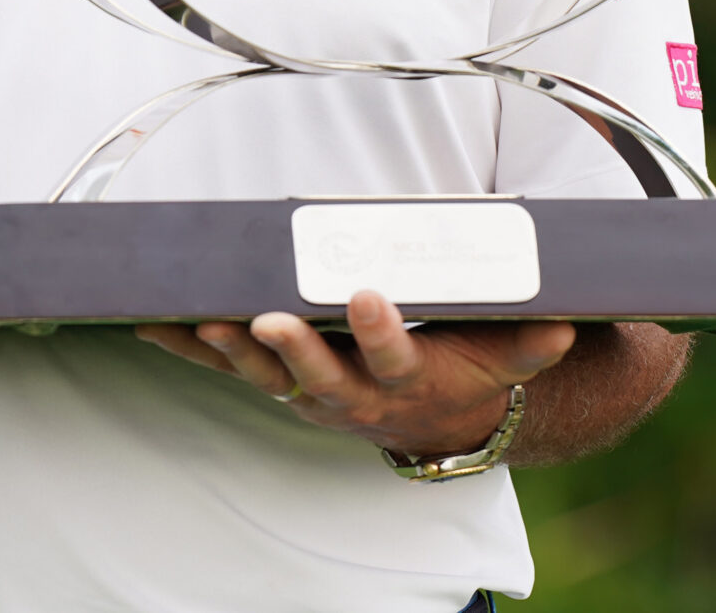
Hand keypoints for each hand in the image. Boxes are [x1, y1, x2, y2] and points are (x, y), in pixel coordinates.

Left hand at [137, 291, 577, 458]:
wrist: (432, 420)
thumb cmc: (461, 371)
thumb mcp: (501, 360)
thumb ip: (527, 343)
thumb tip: (564, 323)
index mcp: (402, 381)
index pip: (393, 358)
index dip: (380, 331)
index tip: (371, 294)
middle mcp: (346, 393)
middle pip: (314, 374)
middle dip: (291, 348)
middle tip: (269, 319)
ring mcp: (303, 390)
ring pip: (261, 375)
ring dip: (229, 351)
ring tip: (203, 321)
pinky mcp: (273, 381)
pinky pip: (223, 365)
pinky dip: (187, 345)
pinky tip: (151, 321)